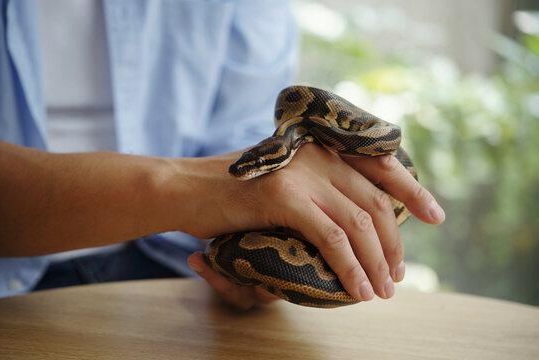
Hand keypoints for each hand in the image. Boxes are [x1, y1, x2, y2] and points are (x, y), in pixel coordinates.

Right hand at [178, 144, 444, 306]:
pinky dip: (350, 267)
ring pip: (359, 222)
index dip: (411, 190)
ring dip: (377, 263)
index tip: (434, 216)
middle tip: (400, 275)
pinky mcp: (285, 195)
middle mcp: (317, 154)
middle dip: (395, 243)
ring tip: (382, 291)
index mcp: (320, 147)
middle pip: (375, 201)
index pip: (380, 164)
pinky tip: (357, 290)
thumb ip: (315, 189)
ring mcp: (302, 173)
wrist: (183, 190)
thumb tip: (352, 221)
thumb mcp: (281, 183)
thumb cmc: (230, 194)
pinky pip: (332, 237)